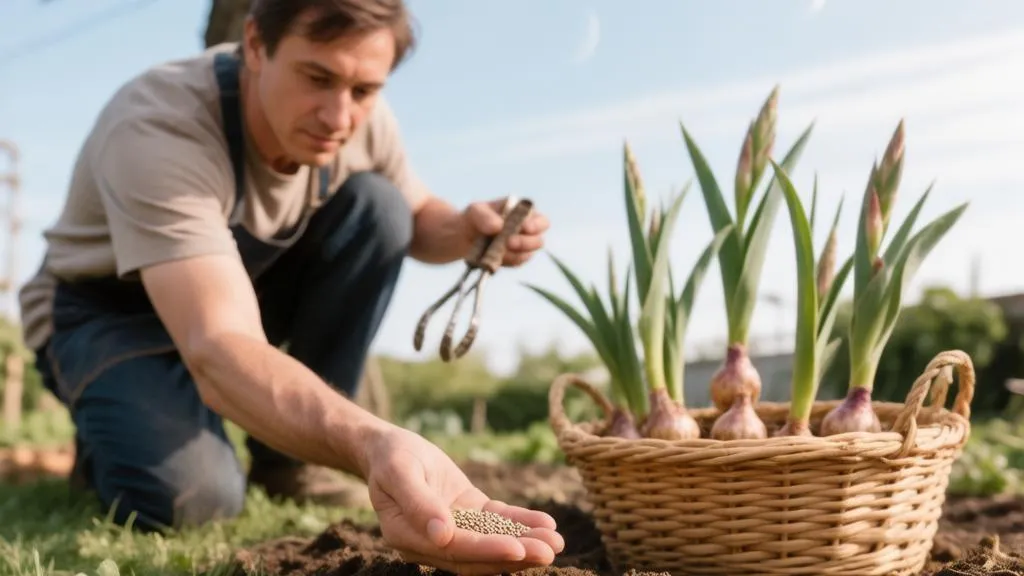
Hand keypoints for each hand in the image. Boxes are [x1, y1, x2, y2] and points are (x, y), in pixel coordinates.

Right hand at [365, 426, 564, 574]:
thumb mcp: (398, 472)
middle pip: (478, 555)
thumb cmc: (390, 457)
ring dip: (524, 544)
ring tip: (556, 542)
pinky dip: (521, 523)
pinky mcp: (467, 514)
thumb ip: (417, 503)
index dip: (486, 551)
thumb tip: (441, 534)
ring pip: (492, 542)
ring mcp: (452, 529)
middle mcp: (432, 542)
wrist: (389, 447)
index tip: (517, 550)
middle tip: (549, 551)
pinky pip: (496, 522)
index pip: (454, 550)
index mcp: (409, 537)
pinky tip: (546, 523)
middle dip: (515, 555)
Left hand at [462, 197, 548, 266]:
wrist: (462, 237)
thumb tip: (499, 226)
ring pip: (527, 254)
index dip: (536, 225)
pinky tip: (493, 256)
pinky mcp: (512, 260)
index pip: (540, 220)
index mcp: (524, 213)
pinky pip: (514, 264)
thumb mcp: (475, 211)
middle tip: (509, 243)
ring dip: (514, 254)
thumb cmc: (472, 219)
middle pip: (538, 241)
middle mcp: (527, 231)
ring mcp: (521, 247)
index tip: (525, 228)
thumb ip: (485, 216)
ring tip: (496, 250)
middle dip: (526, 243)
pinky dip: (505, 261)